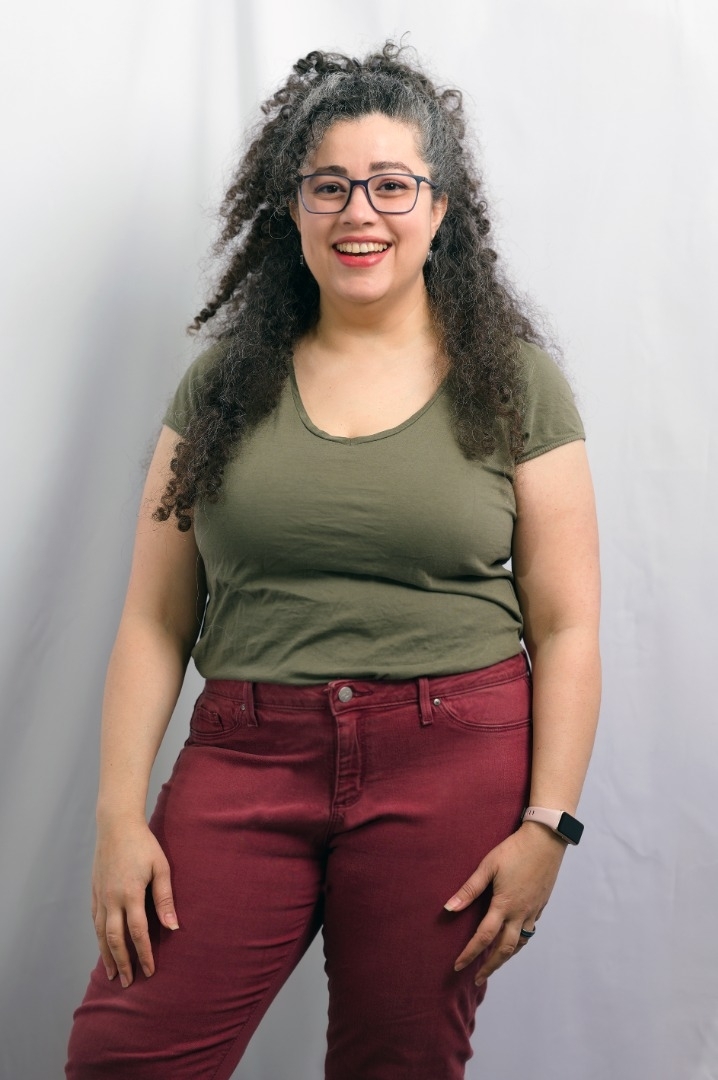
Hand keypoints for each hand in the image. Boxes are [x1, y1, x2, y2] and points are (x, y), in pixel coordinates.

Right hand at [91, 820, 178, 987]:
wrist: (116, 825)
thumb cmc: (144, 844)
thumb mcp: (161, 867)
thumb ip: (165, 898)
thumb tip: (173, 927)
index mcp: (130, 894)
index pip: (138, 932)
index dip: (144, 954)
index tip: (150, 971)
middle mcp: (112, 899)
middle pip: (115, 939)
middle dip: (123, 962)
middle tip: (129, 982)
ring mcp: (100, 896)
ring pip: (101, 934)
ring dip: (107, 956)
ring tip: (113, 973)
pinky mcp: (95, 891)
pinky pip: (96, 921)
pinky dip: (99, 938)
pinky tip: (103, 946)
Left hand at [444, 822, 566, 983]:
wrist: (546, 840)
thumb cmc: (514, 850)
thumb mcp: (487, 866)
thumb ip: (469, 889)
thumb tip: (449, 908)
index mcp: (504, 905)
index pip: (483, 937)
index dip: (469, 954)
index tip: (457, 966)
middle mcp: (520, 913)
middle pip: (504, 949)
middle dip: (490, 966)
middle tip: (478, 979)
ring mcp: (533, 910)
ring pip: (520, 942)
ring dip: (506, 956)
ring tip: (494, 963)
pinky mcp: (541, 904)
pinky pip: (529, 930)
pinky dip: (519, 940)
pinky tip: (514, 939)